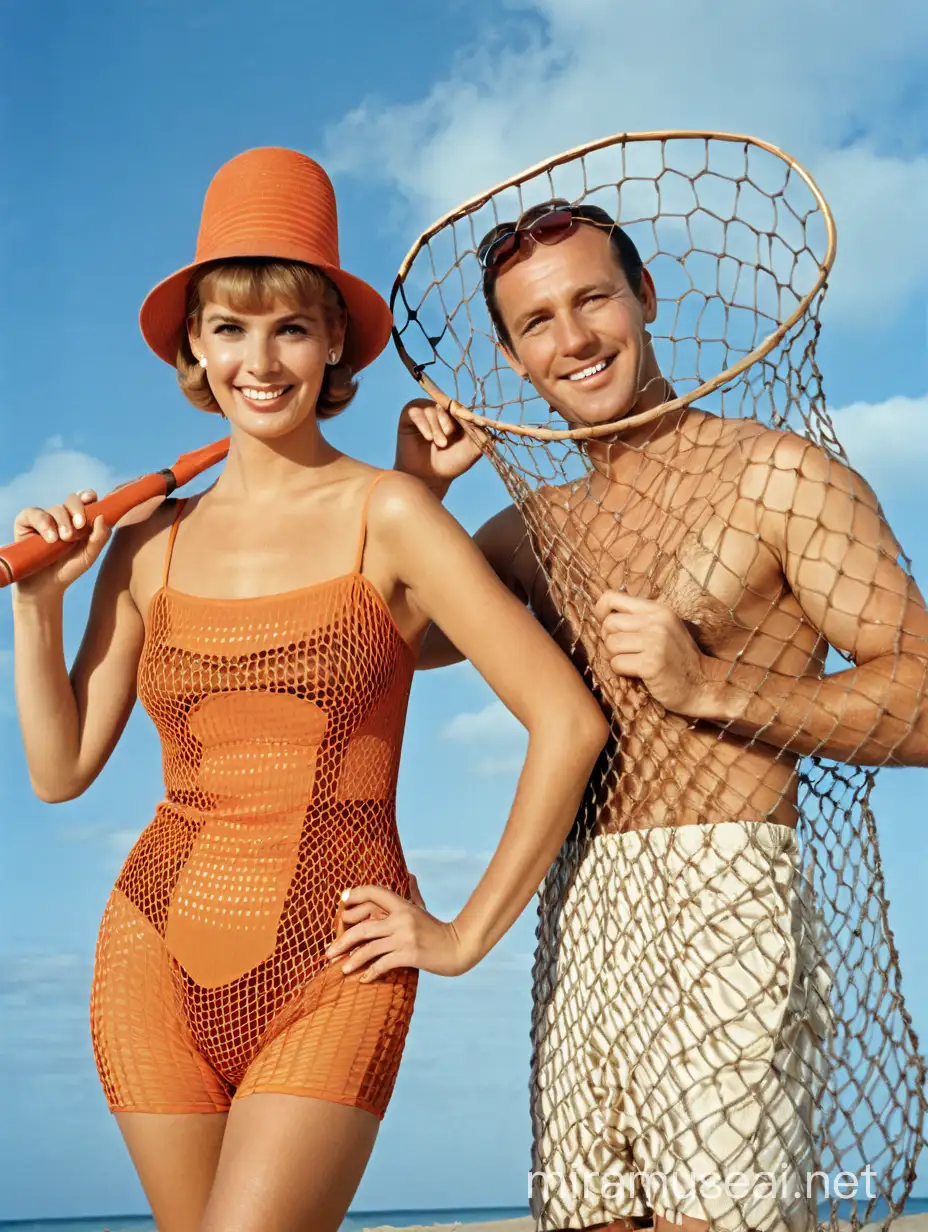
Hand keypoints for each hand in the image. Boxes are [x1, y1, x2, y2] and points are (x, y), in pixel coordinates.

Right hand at [12, 490, 110, 597]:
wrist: (46, 585)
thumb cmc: (69, 568)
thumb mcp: (89, 555)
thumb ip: (100, 537)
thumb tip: (102, 516)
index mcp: (80, 519)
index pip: (86, 499)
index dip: (88, 496)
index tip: (90, 500)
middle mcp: (63, 516)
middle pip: (72, 500)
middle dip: (77, 510)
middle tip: (79, 526)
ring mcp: (45, 518)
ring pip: (56, 508)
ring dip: (62, 523)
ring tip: (62, 540)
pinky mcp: (26, 522)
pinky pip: (34, 513)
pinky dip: (43, 523)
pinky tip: (50, 539)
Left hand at [326, 881, 472, 980]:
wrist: (458, 948)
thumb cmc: (436, 929)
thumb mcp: (423, 908)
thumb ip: (412, 893)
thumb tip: (409, 874)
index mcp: (402, 905)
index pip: (373, 892)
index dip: (355, 895)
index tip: (341, 905)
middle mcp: (401, 919)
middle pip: (362, 927)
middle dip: (342, 940)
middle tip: (328, 952)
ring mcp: (404, 937)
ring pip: (369, 949)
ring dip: (352, 960)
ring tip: (341, 969)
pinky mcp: (409, 955)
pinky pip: (382, 964)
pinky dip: (370, 973)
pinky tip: (362, 979)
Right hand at [395, 398, 485, 494]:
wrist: (430, 477)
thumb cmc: (451, 463)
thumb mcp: (473, 449)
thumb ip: (481, 434)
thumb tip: (483, 421)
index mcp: (457, 414)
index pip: (462, 407)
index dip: (465, 414)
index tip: (470, 423)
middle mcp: (441, 409)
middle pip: (447, 405)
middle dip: (449, 423)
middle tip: (446, 442)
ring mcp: (425, 410)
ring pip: (432, 410)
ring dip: (437, 428)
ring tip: (439, 444)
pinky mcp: (409, 415)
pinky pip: (416, 413)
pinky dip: (424, 425)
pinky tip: (428, 438)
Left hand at [594, 590, 713, 717]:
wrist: (703, 685)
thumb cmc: (677, 659)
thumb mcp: (663, 628)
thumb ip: (638, 618)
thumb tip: (602, 615)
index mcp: (658, 609)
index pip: (612, 597)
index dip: (601, 611)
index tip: (606, 626)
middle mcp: (657, 621)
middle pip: (609, 624)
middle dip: (609, 640)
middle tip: (624, 652)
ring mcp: (655, 642)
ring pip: (610, 644)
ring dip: (615, 658)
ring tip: (632, 663)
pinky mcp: (651, 664)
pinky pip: (617, 663)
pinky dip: (621, 671)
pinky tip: (637, 673)